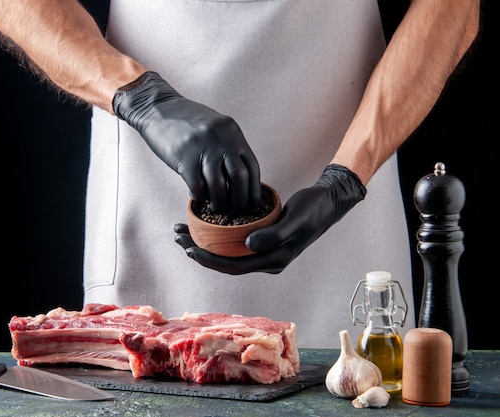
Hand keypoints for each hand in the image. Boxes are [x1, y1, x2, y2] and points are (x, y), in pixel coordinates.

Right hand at [113, 71, 260, 213]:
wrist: (157, 107)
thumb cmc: (186, 121)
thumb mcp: (215, 128)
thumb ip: (228, 147)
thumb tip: (239, 179)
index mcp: (232, 133)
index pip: (252, 168)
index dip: (254, 191)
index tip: (252, 206)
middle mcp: (222, 139)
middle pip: (240, 179)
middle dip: (240, 201)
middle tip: (235, 213)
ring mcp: (203, 148)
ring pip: (219, 187)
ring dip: (220, 204)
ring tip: (216, 209)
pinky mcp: (184, 157)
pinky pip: (197, 187)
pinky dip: (200, 197)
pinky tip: (197, 198)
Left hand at [174, 164, 366, 273]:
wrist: (327, 203)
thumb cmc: (312, 211)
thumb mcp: (296, 220)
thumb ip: (274, 234)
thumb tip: (248, 246)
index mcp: (273, 261)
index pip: (234, 267)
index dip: (209, 260)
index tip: (189, 248)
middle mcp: (265, 261)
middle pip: (225, 263)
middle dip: (198, 251)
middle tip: (177, 235)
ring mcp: (263, 252)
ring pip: (227, 254)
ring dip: (203, 244)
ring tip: (182, 231)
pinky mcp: (261, 241)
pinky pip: (233, 244)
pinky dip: (216, 236)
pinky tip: (203, 225)